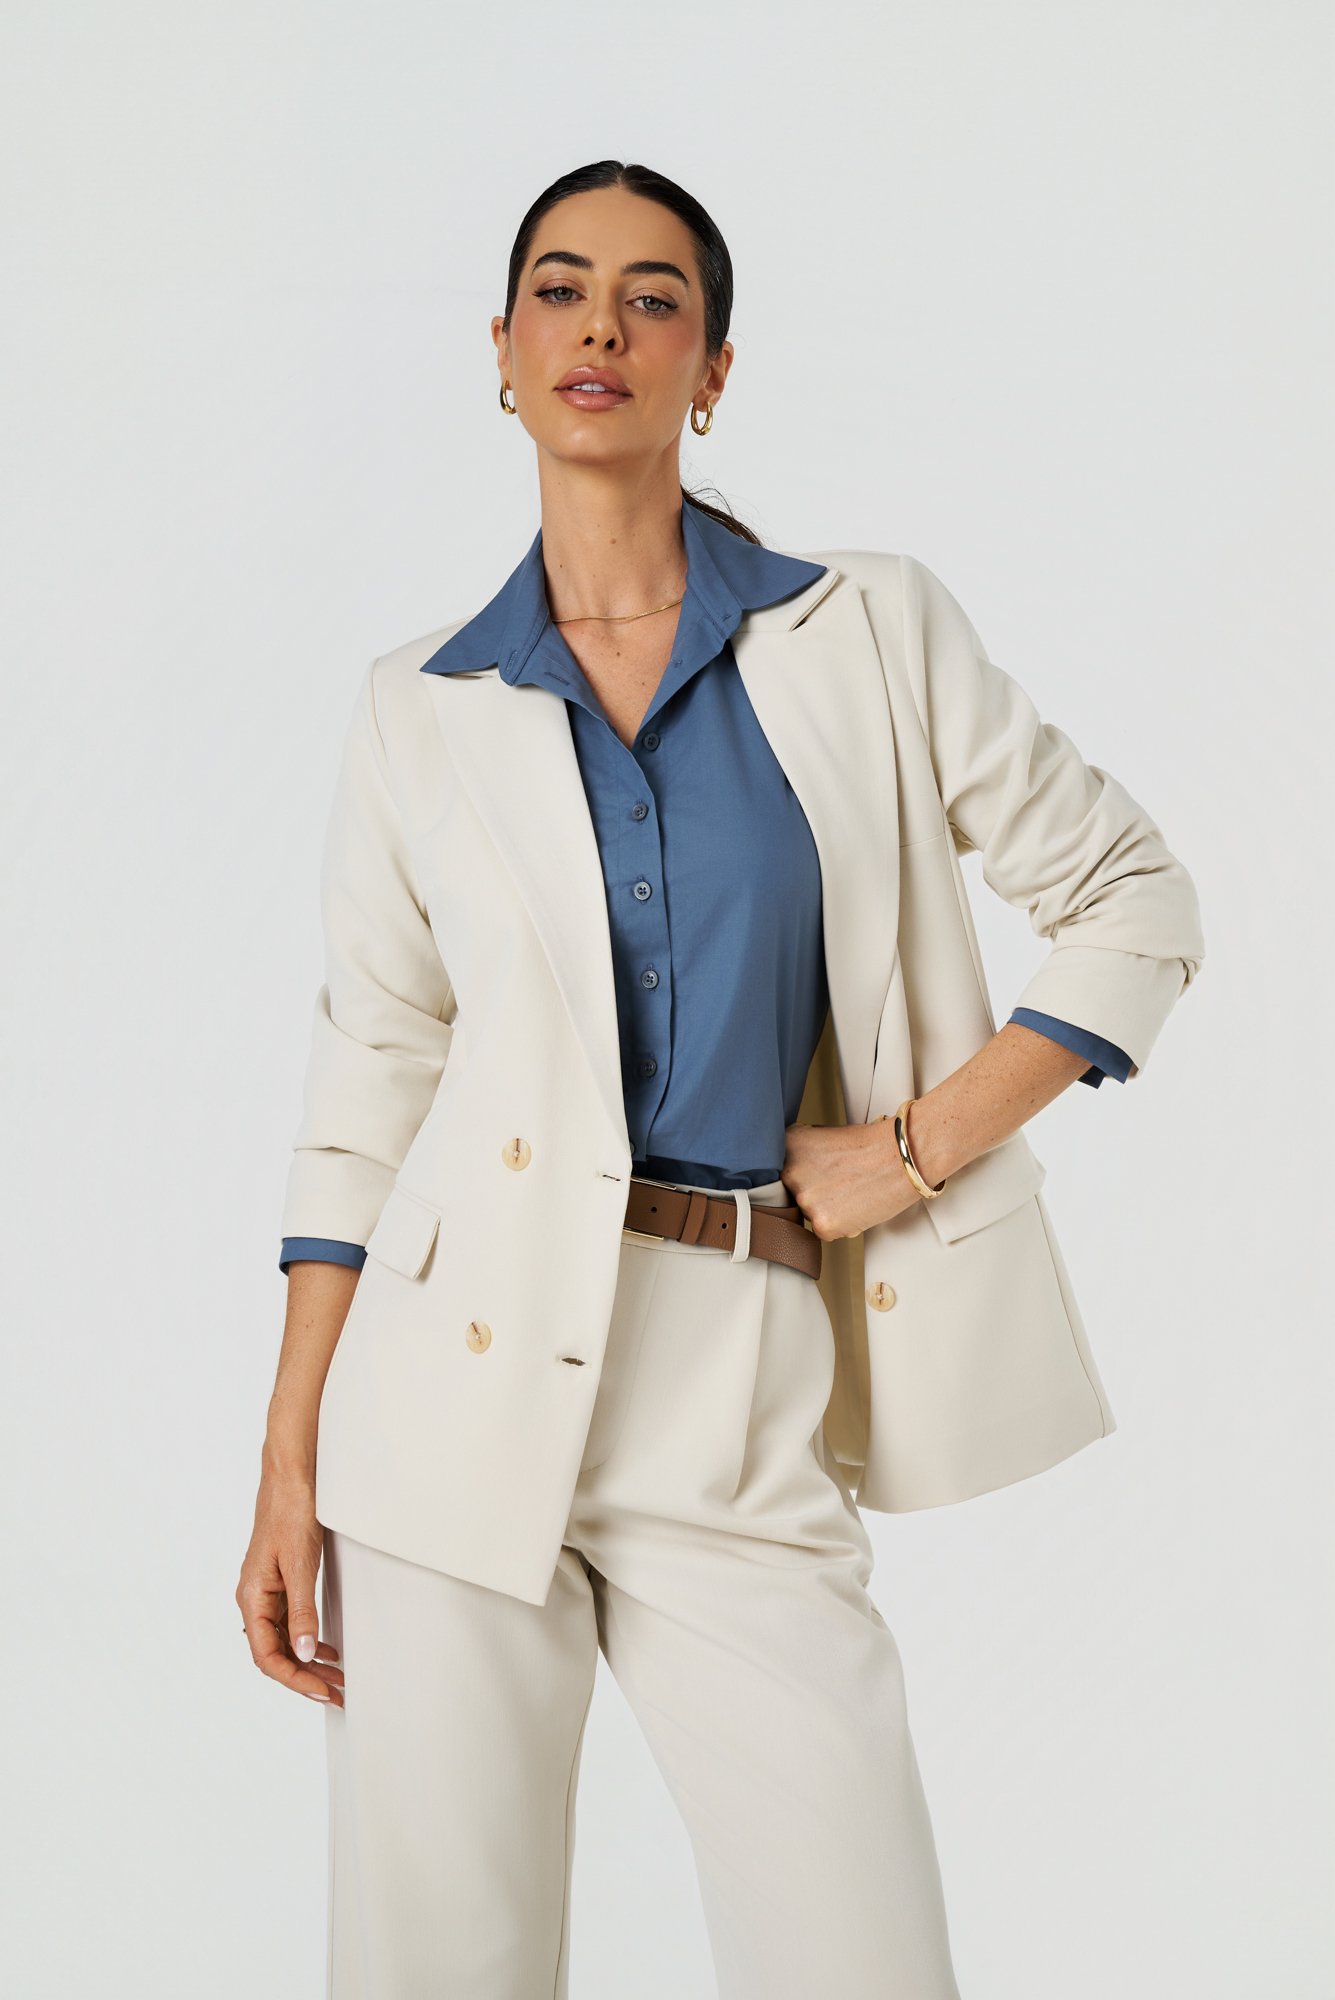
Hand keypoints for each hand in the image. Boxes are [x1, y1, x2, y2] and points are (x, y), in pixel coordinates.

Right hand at [237, 1470, 344, 1707]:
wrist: (290, 1476)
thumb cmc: (291, 1513)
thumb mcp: (301, 1566)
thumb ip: (302, 1611)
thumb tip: (305, 1654)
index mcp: (252, 1597)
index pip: (268, 1656)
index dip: (296, 1679)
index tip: (324, 1692)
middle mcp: (254, 1598)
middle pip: (275, 1653)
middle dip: (305, 1677)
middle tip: (338, 1692)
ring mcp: (265, 1591)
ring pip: (284, 1640)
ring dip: (309, 1661)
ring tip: (337, 1676)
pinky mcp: (278, 1582)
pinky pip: (289, 1622)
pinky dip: (308, 1638)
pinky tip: (326, 1647)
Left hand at [780, 1116, 926, 1241]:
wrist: (900, 1157)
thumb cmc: (871, 1146)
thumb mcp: (823, 1137)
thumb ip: (802, 1155)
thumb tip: (791, 1176)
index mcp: (789, 1145)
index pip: (782, 1171)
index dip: (803, 1174)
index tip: (817, 1173)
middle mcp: (790, 1172)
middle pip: (793, 1194)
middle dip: (814, 1192)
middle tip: (840, 1183)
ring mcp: (805, 1199)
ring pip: (809, 1214)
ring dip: (827, 1209)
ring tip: (851, 1191)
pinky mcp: (822, 1223)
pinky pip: (824, 1232)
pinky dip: (840, 1224)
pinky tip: (856, 1205)